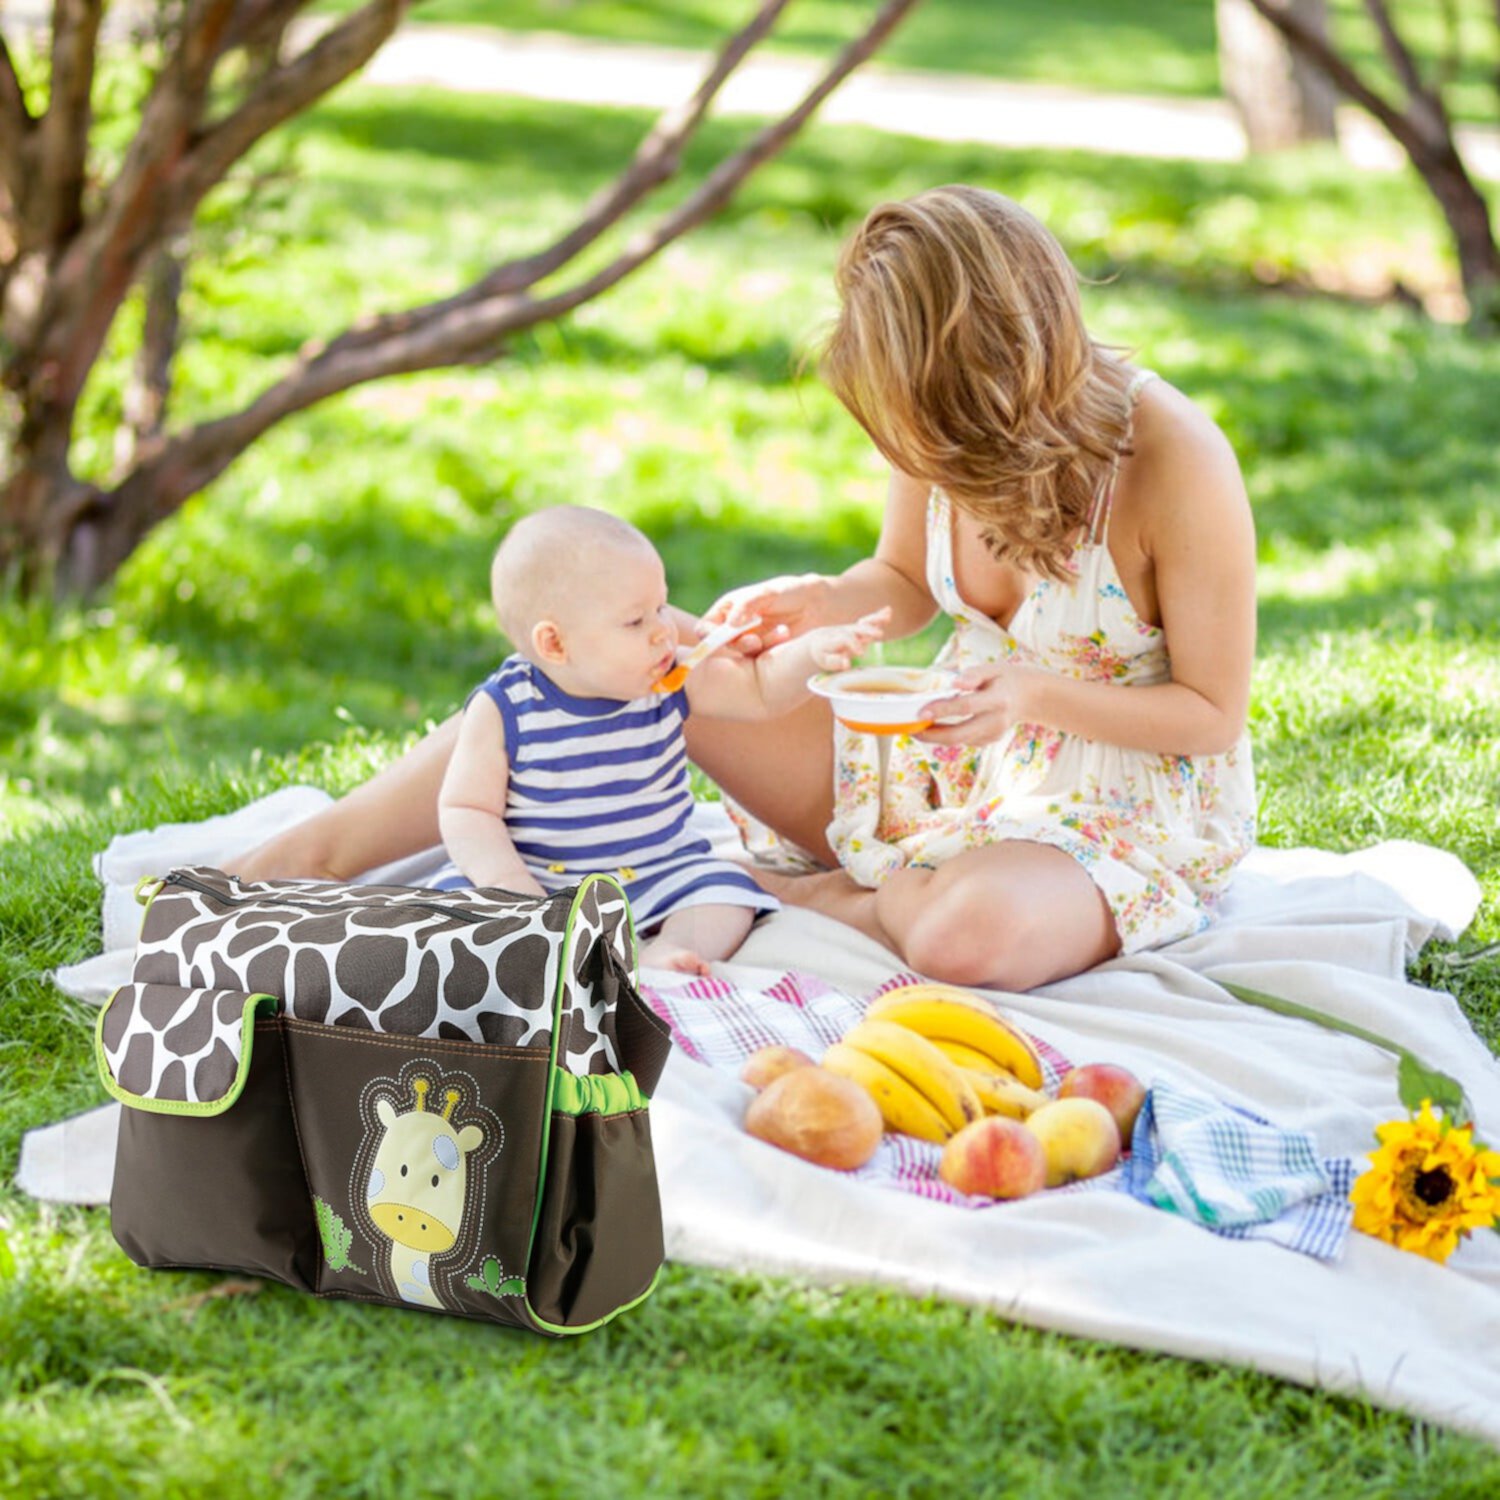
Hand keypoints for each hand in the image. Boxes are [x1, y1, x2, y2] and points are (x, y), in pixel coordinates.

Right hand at [702, 573, 829, 656]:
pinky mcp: (765, 655)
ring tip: (782, 633)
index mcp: (728, 610)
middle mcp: (734, 628)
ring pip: (742, 653)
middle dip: (738, 644)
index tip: (724, 638)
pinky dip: (771, 649)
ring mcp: (749, 643)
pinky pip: (759, 660)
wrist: (820, 606)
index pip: (706, 627)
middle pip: (721, 645)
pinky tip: (785, 636)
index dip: (710, 635)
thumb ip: (747, 605)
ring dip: (760, 645)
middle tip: (755, 641)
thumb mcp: (768, 593)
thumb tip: (730, 624)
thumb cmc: (791, 592)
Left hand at [807, 608, 889, 672]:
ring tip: (887, 617)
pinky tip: (888, 610)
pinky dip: (878, 616)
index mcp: (835, 639)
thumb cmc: (823, 653)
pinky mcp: (858, 628)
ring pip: (864, 623)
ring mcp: (852, 629)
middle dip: (868, 631)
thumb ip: (835, 662)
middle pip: (857, 629)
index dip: (854, 644)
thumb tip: (847, 664)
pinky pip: (869, 621)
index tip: (861, 653)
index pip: (846, 639)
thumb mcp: (825, 660)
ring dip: (876, 620)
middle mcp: (845, 632)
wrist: (819, 640)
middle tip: (879, 634)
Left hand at [915, 662, 1039, 746]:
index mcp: (998, 699)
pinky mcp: (989, 741)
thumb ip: (973, 674)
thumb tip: (955, 683)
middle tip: (911, 729)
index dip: (943, 710)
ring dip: (935, 737)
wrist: (1031, 697)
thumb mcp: (993, 669)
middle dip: (932, 735)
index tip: (921, 712)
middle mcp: (996, 720)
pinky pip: (964, 741)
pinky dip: (946, 736)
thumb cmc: (1006, 678)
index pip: (966, 707)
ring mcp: (993, 734)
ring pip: (959, 741)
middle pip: (960, 734)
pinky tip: (934, 728)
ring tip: (916, 727)